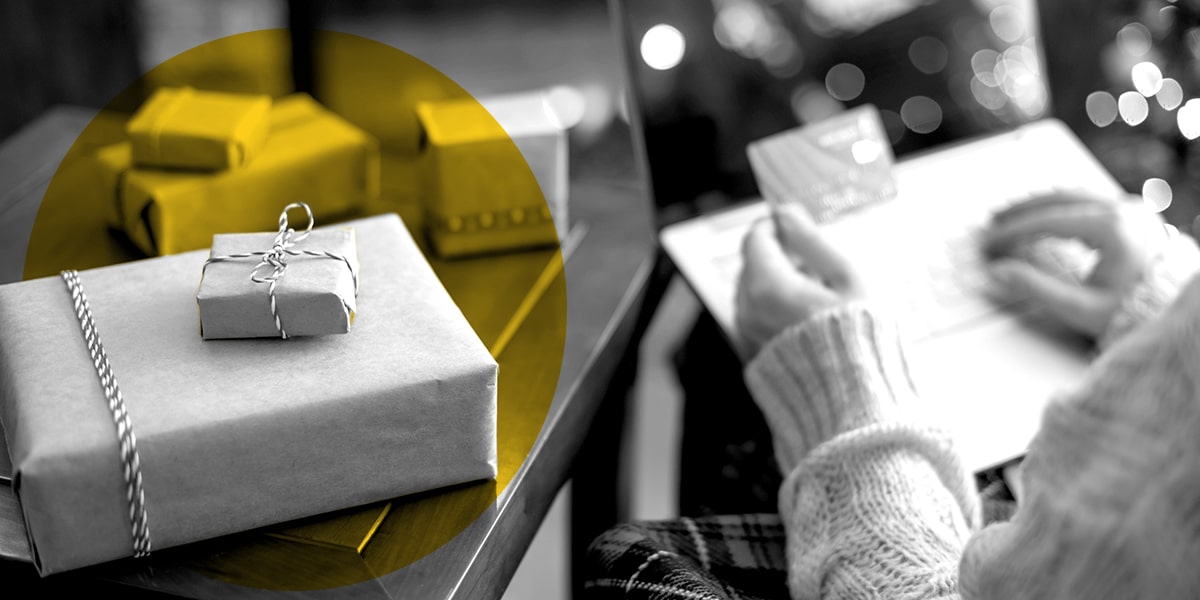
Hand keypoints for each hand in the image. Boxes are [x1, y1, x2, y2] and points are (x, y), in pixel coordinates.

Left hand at [735, 204, 865, 357]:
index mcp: (768, 287)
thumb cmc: (861, 338)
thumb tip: (786, 213)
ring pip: (753, 289)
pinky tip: (807, 317)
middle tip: (819, 267)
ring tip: (818, 295)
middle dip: (780, 256)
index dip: (776, 226)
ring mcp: (747, 333)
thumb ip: (811, 242)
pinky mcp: (753, 351)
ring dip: (778, 281)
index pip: (755, 238)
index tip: (800, 228)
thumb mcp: (846, 279)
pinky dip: (774, 307)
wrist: (853, 400)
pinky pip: (755, 315)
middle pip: (752, 263)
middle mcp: (748, 310)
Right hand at [983, 191, 1168, 338]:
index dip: (1013, 230)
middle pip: (1058, 199)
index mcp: (1113, 227)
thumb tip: (999, 272)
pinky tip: (1042, 213)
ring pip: (1072, 195)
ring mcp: (1129, 209)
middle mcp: (1123, 210)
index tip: (990, 240)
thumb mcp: (1079, 307)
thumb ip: (1035, 289)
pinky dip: (1058, 205)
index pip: (1049, 220)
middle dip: (1021, 210)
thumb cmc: (1135, 311)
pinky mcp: (1131, 215)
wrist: (1170, 311)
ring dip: (1038, 204)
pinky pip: (1087, 200)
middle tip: (993, 222)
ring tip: (1010, 214)